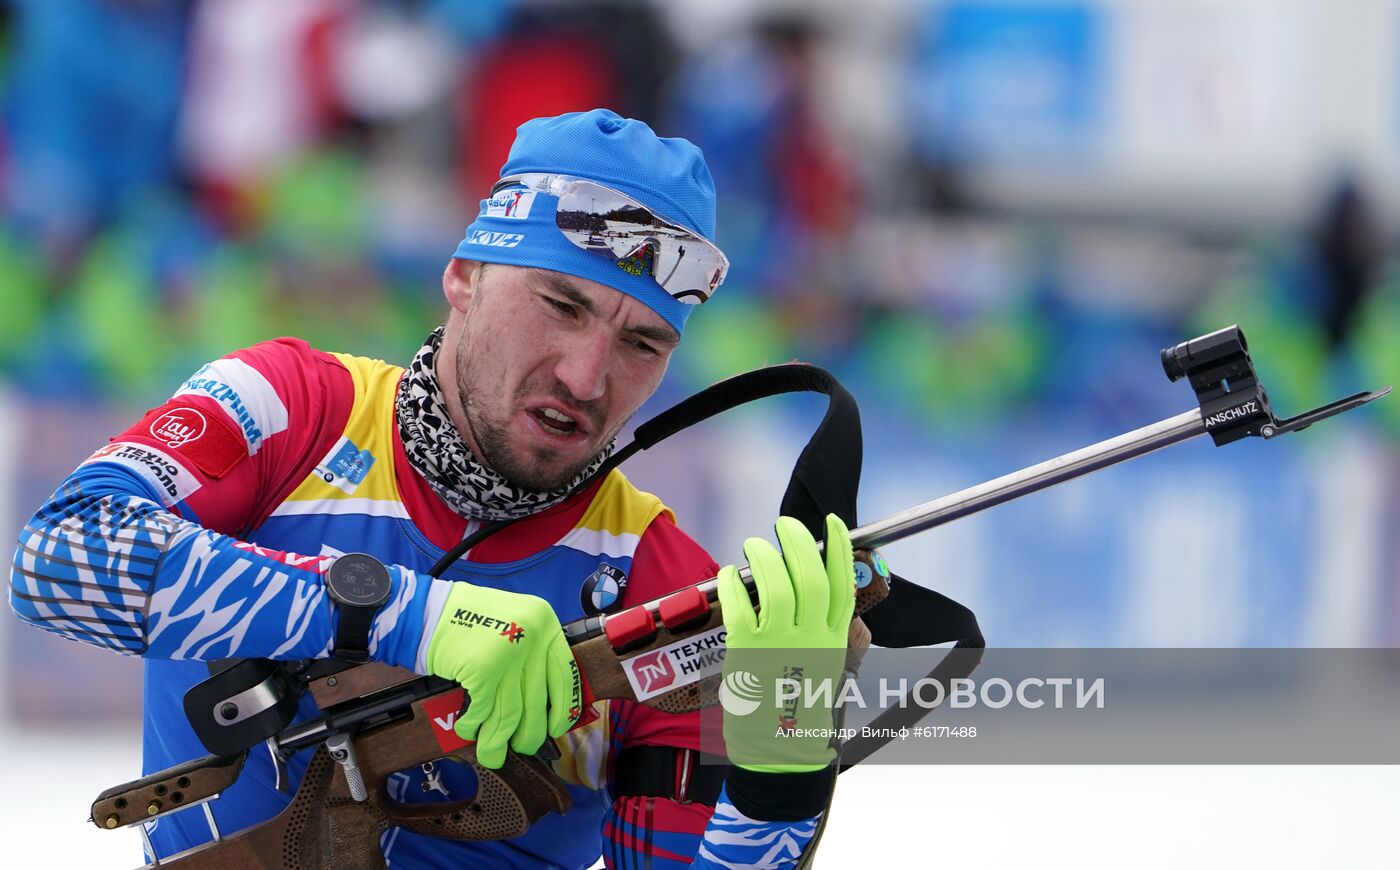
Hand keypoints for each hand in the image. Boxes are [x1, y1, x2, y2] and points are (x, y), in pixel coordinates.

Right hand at [424, 583, 580, 768]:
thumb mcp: (515, 623)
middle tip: (524, 746)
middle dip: (530, 732)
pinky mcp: (483, 668)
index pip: (565, 674)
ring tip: (494, 753)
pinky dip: (475, 725)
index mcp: (544, 621)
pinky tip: (469, 730)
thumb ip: (532, 654)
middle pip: (537, 700)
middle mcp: (531, 634)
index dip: (564, 707)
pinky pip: (484, 710)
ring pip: (511, 712)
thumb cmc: (470, 620)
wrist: (429, 611)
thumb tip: (545, 704)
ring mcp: (508, 652)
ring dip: (500, 739)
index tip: (558, 727)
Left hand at [717, 514, 855, 772]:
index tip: (834, 524)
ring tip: (754, 546)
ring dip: (764, 557)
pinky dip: (734, 584)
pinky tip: (730, 575)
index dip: (840, 549)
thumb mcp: (825, 667)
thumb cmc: (798, 708)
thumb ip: (828, 631)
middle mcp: (811, 639)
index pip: (843, 584)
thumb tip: (826, 599)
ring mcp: (778, 645)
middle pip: (811, 577)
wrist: (780, 752)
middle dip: (797, 543)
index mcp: (833, 640)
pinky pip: (740, 606)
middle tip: (784, 525)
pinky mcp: (746, 652)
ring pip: (776, 586)